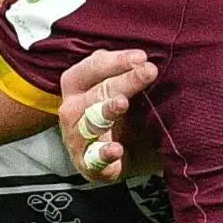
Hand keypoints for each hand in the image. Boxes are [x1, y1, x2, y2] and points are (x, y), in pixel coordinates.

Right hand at [58, 48, 161, 182]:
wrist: (125, 155)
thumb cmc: (122, 114)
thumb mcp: (123, 89)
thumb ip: (128, 72)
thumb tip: (144, 59)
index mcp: (78, 86)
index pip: (92, 68)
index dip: (116, 61)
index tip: (142, 57)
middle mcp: (73, 110)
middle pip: (97, 92)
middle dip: (124, 80)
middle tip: (149, 71)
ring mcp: (77, 138)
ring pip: (89, 123)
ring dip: (105, 111)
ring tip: (123, 103)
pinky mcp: (87, 164)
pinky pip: (92, 160)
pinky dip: (103, 154)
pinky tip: (117, 150)